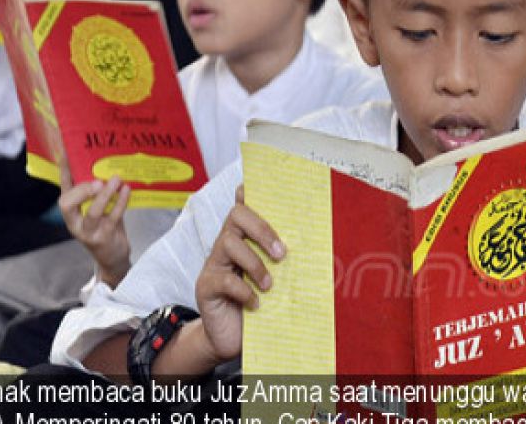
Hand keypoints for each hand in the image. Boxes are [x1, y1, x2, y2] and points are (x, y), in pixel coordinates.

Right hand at [59, 164, 131, 286]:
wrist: (113, 257)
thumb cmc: (105, 226)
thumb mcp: (99, 208)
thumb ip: (98, 191)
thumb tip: (107, 163)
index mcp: (71, 211)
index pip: (63, 188)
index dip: (64, 171)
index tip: (66, 151)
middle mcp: (74, 222)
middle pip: (66, 204)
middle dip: (81, 189)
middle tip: (97, 179)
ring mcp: (88, 232)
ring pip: (92, 213)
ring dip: (104, 195)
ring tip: (115, 180)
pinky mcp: (104, 238)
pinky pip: (113, 218)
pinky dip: (120, 203)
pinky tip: (127, 190)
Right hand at [194, 186, 285, 360]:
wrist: (232, 339)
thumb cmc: (260, 306)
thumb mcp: (276, 281)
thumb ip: (284, 263)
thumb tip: (319, 248)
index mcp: (244, 240)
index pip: (244, 208)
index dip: (249, 194)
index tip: (256, 186)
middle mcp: (226, 246)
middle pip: (237, 216)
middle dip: (262, 229)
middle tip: (282, 253)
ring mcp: (213, 265)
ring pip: (228, 243)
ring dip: (255, 263)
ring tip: (270, 285)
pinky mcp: (205, 286)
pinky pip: (223, 279)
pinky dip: (244, 291)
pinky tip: (256, 304)